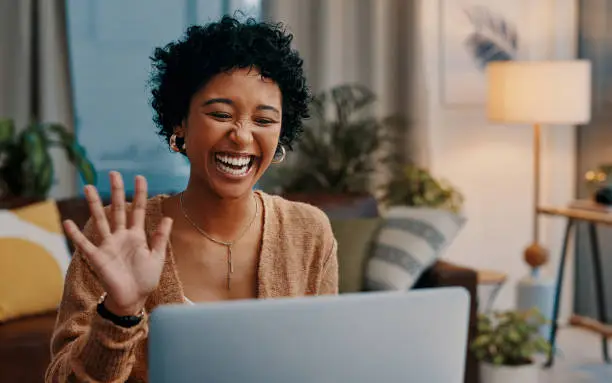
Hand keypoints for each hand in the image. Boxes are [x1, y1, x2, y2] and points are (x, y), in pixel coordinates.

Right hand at [63, 171, 172, 315]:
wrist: (133, 299)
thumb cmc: (145, 279)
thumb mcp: (157, 257)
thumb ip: (160, 238)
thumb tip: (168, 217)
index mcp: (137, 236)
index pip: (138, 210)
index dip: (139, 194)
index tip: (139, 177)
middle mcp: (121, 236)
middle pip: (117, 209)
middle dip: (116, 192)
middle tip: (113, 173)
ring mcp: (108, 245)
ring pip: (100, 220)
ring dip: (93, 204)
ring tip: (88, 187)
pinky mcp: (98, 257)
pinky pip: (85, 244)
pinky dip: (75, 234)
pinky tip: (67, 222)